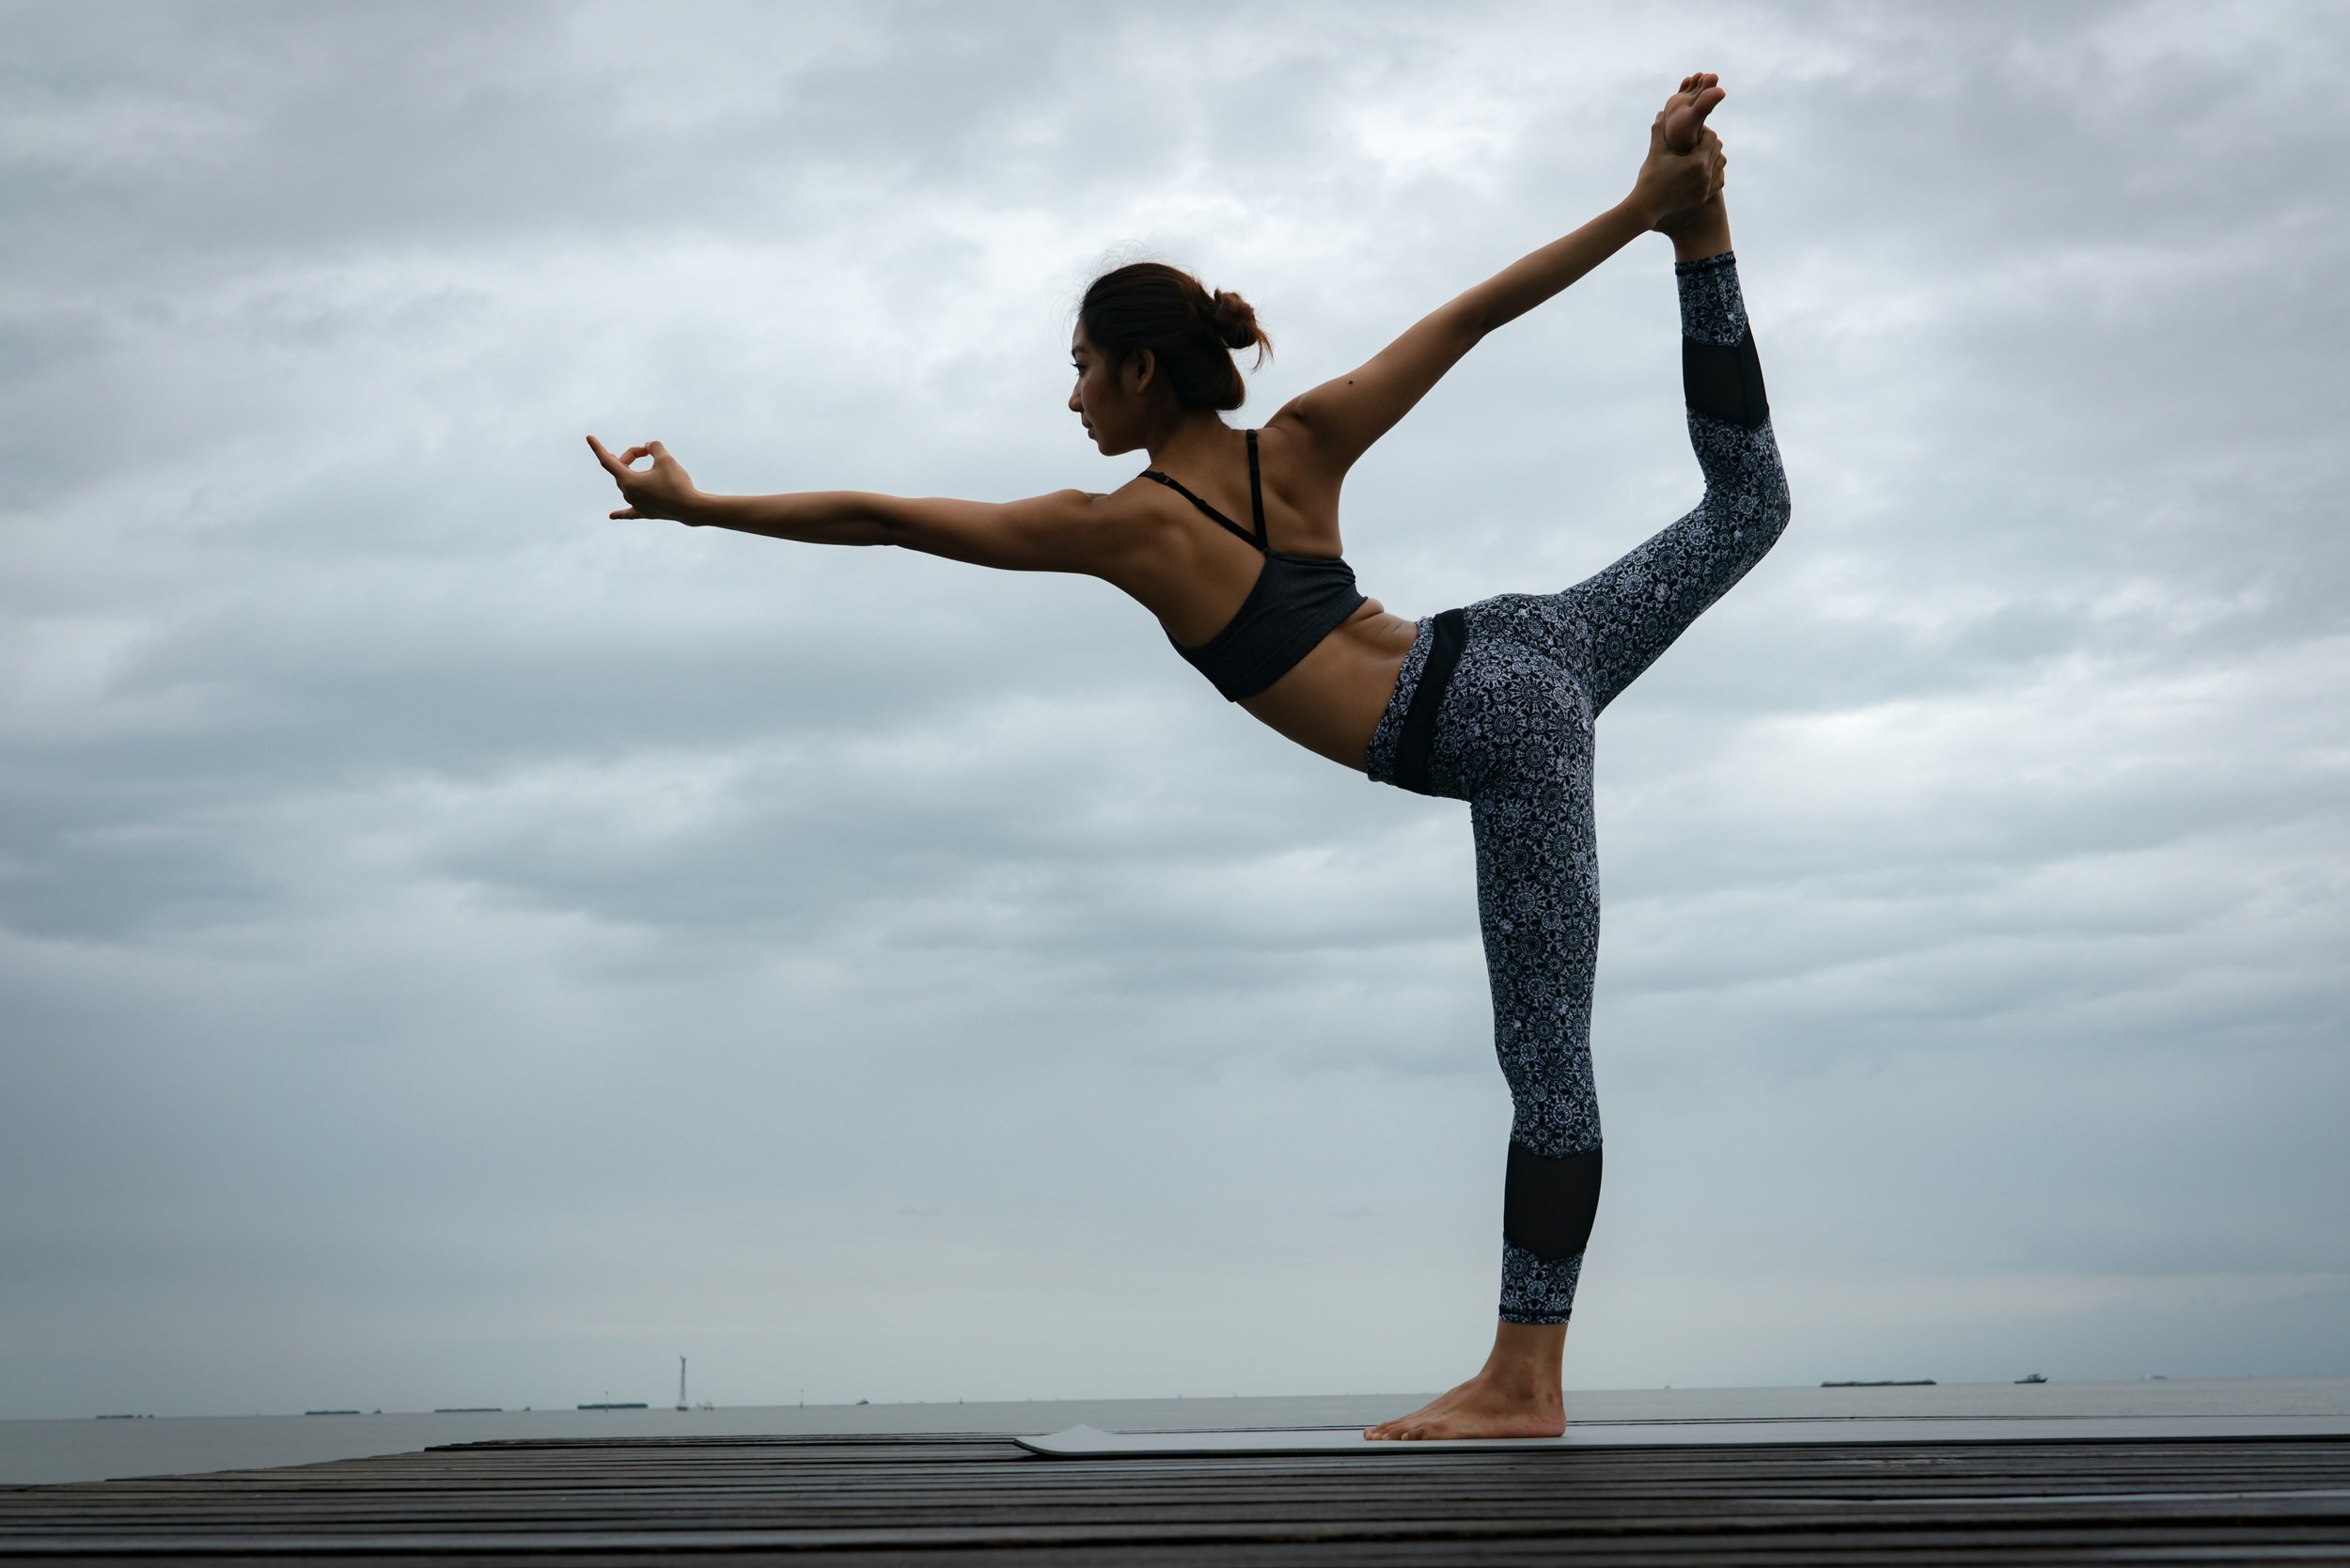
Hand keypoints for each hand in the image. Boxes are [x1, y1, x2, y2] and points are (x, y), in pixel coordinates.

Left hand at [586, 435, 700, 521]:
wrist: (691, 509)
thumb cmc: (678, 483)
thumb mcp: (666, 458)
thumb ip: (654, 447)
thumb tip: (648, 446)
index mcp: (628, 481)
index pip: (607, 460)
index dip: (598, 447)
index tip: (588, 437)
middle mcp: (628, 494)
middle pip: (621, 469)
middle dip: (631, 457)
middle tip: (648, 451)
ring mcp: (636, 505)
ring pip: (628, 484)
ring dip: (635, 473)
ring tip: (653, 468)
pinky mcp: (645, 512)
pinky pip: (629, 512)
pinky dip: (621, 512)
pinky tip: (611, 516)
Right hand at [1629, 73, 1727, 233]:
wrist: (1647, 206)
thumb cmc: (1650, 177)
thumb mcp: (1655, 151)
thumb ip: (1659, 129)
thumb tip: (1662, 112)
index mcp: (1696, 161)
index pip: (1712, 136)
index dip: (1703, 132)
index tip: (1692, 134)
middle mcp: (1705, 174)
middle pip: (1718, 148)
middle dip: (1708, 143)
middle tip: (1695, 143)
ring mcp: (1706, 187)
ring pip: (1721, 163)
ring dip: (1713, 156)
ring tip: (1699, 155)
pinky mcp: (1704, 196)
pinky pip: (1720, 179)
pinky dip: (1714, 172)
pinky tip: (1702, 170)